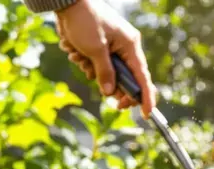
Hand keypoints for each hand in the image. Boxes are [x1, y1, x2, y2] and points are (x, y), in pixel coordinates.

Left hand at [55, 0, 156, 116]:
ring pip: (108, 75)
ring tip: (81, 58)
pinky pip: (96, 67)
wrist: (68, 3)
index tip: (146, 113)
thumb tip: (109, 93)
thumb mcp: (95, 49)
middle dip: (115, 88)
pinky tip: (76, 53)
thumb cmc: (84, 21)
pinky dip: (86, 65)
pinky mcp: (99, 50)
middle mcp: (124, 48)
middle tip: (113, 103)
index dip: (145, 96)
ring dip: (93, 73)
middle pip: (126, 79)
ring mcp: (112, 49)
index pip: (142, 76)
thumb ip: (104, 72)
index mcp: (130, 46)